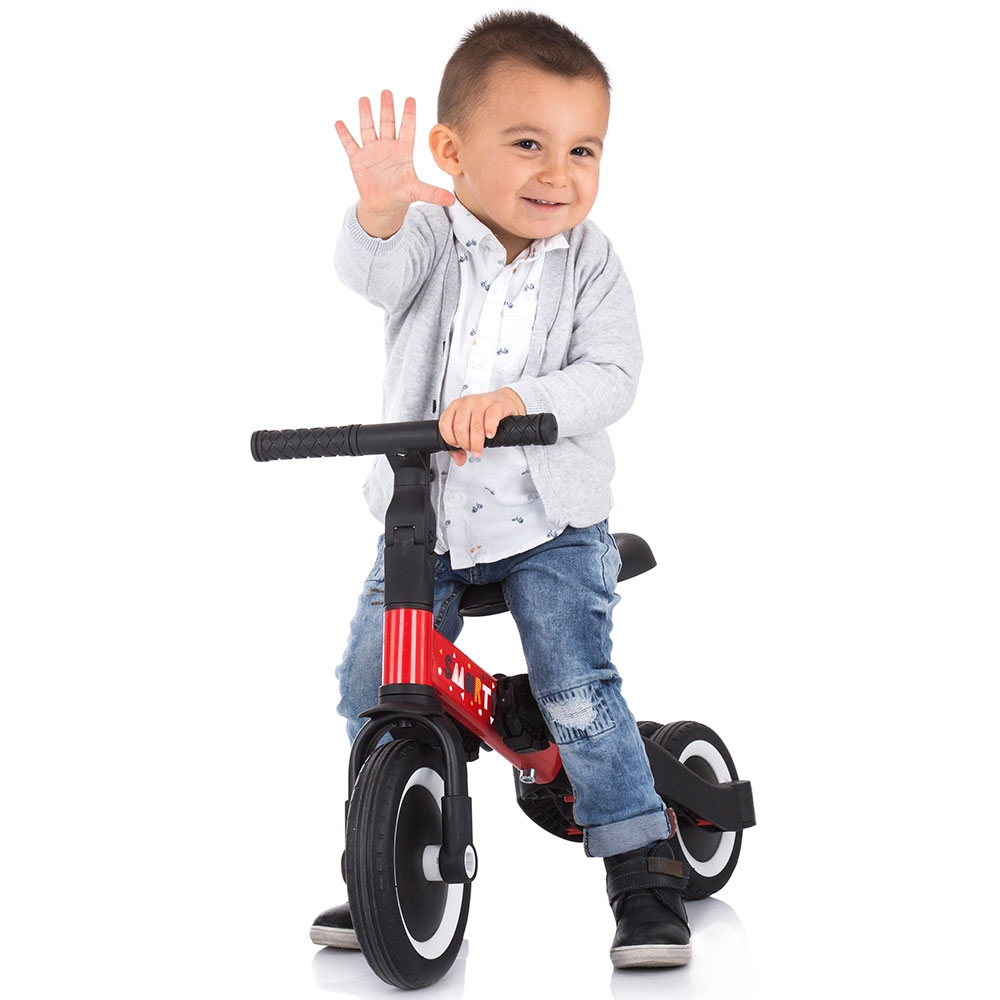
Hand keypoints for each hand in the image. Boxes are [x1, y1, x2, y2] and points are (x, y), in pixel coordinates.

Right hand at [336, 91, 453, 237]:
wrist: (384, 205)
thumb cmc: (402, 195)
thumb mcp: (417, 192)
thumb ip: (433, 193)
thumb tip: (452, 200)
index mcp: (403, 151)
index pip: (407, 129)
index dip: (408, 115)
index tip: (410, 99)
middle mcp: (388, 147)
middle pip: (387, 123)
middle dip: (387, 108)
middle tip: (387, 91)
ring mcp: (372, 151)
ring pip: (368, 129)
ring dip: (366, 115)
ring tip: (364, 99)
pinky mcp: (358, 160)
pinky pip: (350, 144)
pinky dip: (345, 135)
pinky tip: (340, 123)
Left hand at [438, 389, 525, 465]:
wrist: (504, 402)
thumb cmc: (484, 414)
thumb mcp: (468, 425)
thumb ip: (459, 444)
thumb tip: (459, 460)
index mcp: (455, 406)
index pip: (445, 424)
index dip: (450, 439)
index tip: (457, 445)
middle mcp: (467, 403)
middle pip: (460, 428)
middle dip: (465, 444)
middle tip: (471, 450)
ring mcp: (481, 402)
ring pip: (475, 426)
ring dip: (477, 443)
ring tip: (479, 450)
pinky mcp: (496, 405)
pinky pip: (491, 418)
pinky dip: (489, 429)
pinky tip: (489, 435)